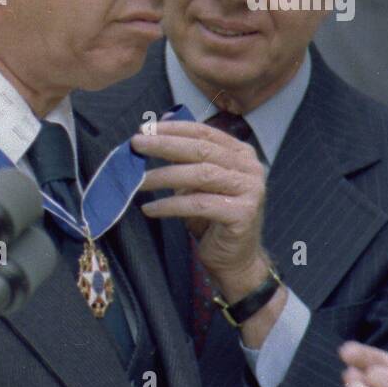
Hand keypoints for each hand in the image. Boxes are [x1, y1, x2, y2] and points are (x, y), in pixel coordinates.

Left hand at [132, 120, 267, 299]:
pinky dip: (171, 205)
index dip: (174, 129)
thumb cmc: (214, 219)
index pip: (205, 133)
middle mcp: (250, 168)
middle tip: (136, 144)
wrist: (236, 260)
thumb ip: (185, 156)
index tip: (145, 128)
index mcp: (242, 154)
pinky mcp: (243, 213)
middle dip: (165, 145)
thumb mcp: (198, 183)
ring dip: (165, 176)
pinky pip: (199, 204)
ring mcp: (251, 190)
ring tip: (139, 181)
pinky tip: (150, 208)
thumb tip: (159, 126)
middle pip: (202, 150)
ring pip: (201, 175)